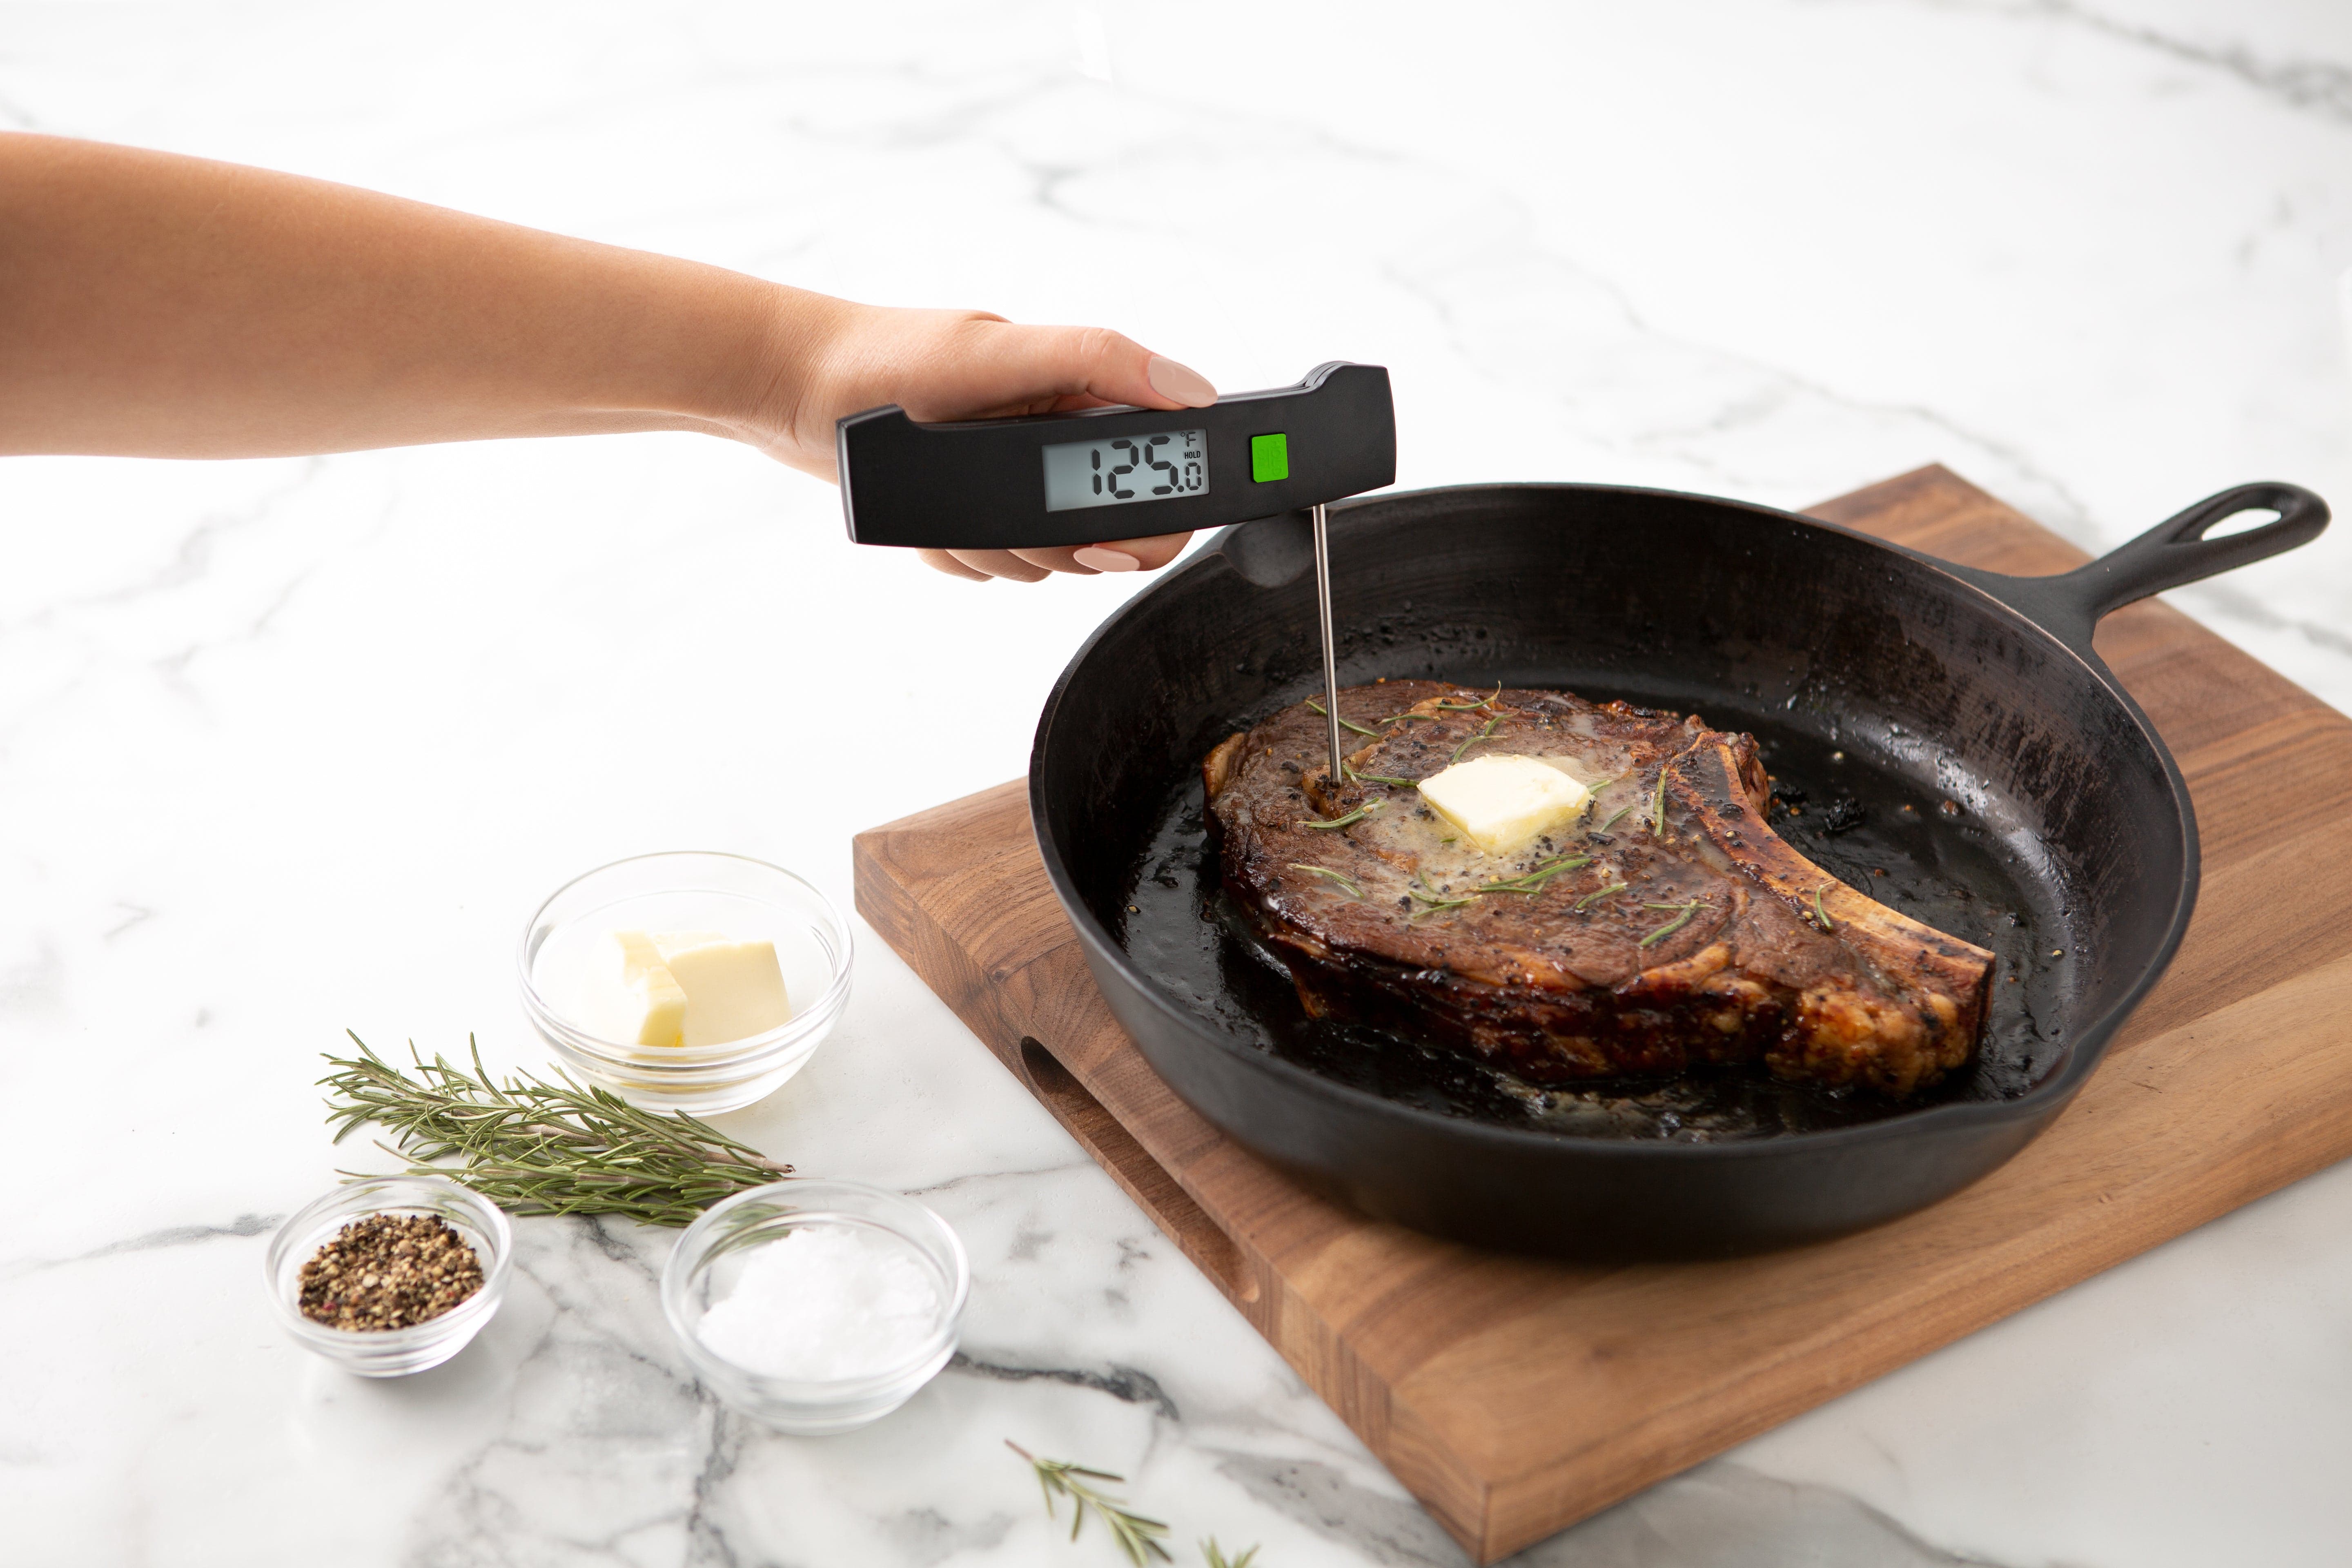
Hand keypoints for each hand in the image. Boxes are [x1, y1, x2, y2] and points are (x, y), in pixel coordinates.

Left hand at [746, 301, 1217, 581]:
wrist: (788, 388)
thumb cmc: (885, 357)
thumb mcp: (998, 352)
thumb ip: (1097, 360)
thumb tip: (1190, 390)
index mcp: (1080, 397)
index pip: (1162, 471)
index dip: (1151, 519)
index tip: (1104, 534)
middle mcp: (1053, 441)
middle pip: (1105, 536)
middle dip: (1053, 542)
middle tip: (1004, 518)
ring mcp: (1009, 481)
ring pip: (1046, 561)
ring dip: (996, 550)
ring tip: (951, 504)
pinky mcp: (967, 512)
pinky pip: (990, 566)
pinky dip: (957, 555)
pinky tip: (927, 522)